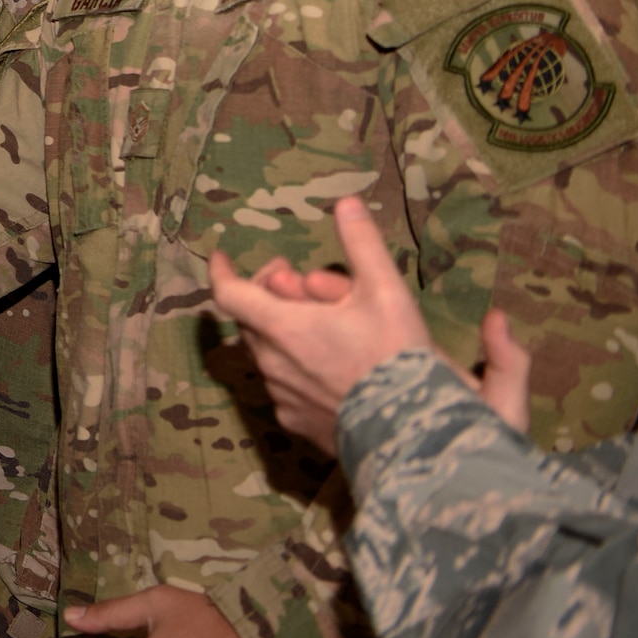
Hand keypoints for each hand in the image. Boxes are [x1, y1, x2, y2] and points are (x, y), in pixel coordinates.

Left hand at [208, 195, 532, 454]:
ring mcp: (282, 398)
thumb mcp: (386, 292)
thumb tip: (346, 202)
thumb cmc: (399, 358)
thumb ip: (362, 245)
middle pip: (251, 320)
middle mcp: (272, 364)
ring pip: (266, 354)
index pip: (229, 294)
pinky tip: (327, 364)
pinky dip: (294, 367)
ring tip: (319, 322)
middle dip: (267, 295)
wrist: (415, 434)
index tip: (221, 256)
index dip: (222, 271)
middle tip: (299, 283)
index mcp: (283, 327)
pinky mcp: (297, 424)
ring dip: (282, 332)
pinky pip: (283, 388)